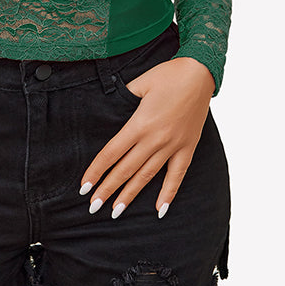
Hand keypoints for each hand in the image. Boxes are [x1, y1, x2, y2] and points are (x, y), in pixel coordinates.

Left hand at [79, 57, 213, 218]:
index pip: (112, 153)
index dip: (97, 171)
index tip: (85, 187)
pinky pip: (177, 176)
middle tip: (93, 207)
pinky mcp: (188, 148)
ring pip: (147, 176)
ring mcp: (173, 146)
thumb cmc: (167, 74)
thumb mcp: (140, 83)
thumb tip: (109, 105)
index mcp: (140, 123)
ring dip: (131, 195)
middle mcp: (155, 139)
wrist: (200, 73)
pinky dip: (169, 194)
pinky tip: (159, 210)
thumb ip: (123, 96)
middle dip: (108, 190)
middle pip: (126, 169)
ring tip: (116, 211)